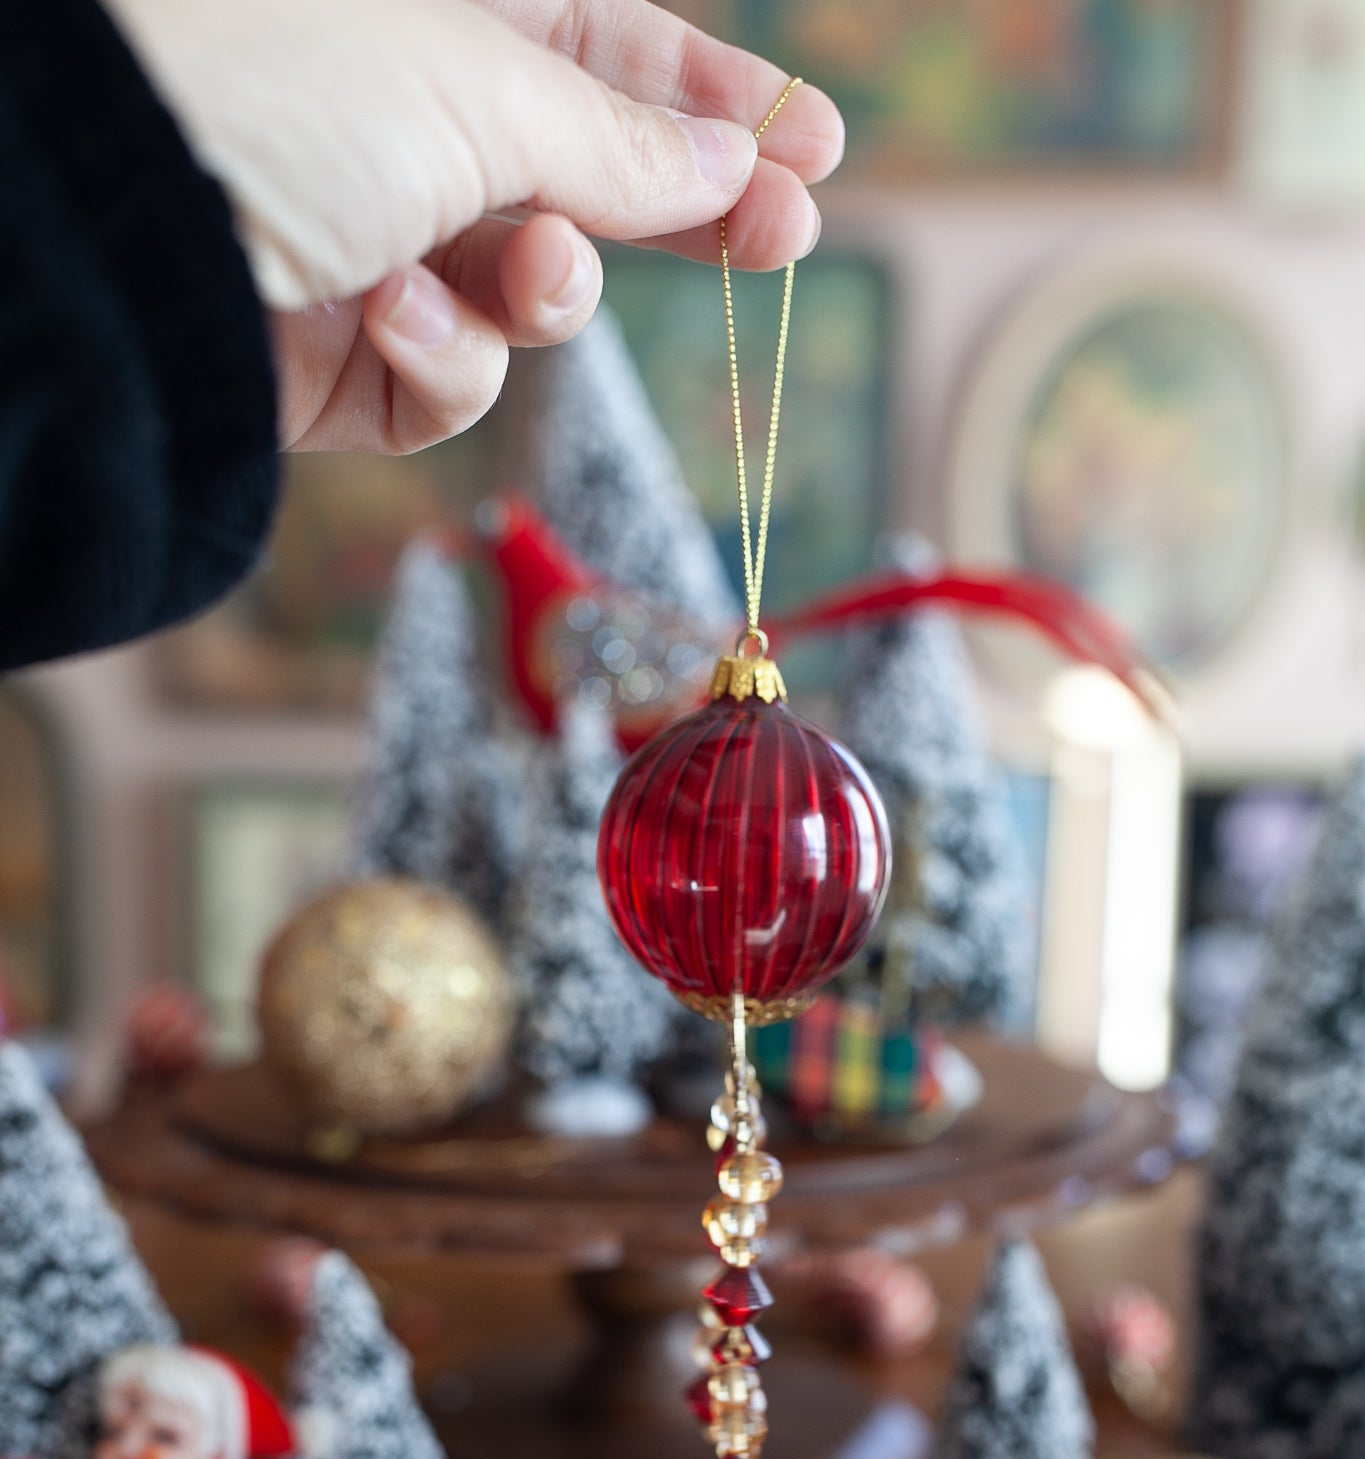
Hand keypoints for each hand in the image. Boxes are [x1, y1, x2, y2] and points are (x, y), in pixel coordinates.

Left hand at [104, 0, 843, 453]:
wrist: (105, 230)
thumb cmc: (273, 87)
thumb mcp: (478, 85)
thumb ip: (614, 143)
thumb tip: (726, 168)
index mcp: (435, 19)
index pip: (605, 53)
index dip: (711, 106)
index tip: (813, 153)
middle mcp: (403, 127)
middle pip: (585, 178)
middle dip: (680, 215)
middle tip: (781, 240)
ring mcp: (370, 246)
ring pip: (527, 298)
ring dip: (546, 292)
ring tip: (521, 270)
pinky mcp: (337, 361)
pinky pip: (446, 378)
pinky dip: (442, 358)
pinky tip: (388, 314)